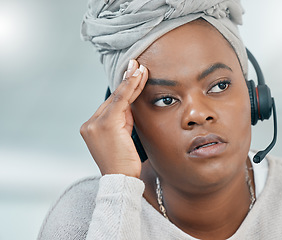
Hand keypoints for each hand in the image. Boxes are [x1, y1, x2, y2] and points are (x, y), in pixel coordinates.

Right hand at [80, 60, 147, 177]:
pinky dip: (129, 87)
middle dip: (128, 81)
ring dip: (130, 81)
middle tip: (136, 64)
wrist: (121, 180)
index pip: (112, 104)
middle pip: (114, 99)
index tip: (133, 74)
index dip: (124, 89)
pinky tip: (137, 76)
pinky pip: (120, 101)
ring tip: (140, 67)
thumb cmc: (124, 162)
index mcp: (93, 127)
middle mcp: (90, 123)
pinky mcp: (104, 124)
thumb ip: (123, 119)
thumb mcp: (123, 136)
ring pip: (117, 98)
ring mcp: (94, 123)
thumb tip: (130, 103)